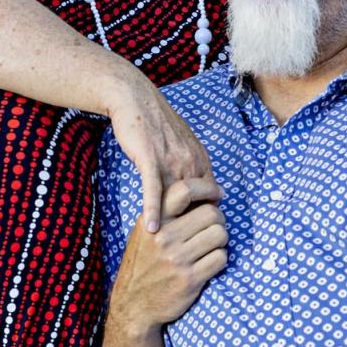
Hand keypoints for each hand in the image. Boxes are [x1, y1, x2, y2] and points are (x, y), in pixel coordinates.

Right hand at [106, 75, 213, 233]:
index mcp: (199, 158)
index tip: (198, 231)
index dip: (205, 214)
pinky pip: (153, 189)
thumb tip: (200, 185)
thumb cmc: (155, 122)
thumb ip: (191, 164)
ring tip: (171, 249)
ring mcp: (170, 161)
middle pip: (198, 202)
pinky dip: (153, 209)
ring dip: (175, 225)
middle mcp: (190, 162)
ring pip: (178, 200)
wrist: (136, 97)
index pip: (210, 194)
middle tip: (188, 247)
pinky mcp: (150, 159)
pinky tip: (151, 228)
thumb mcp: (181, 143)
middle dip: (193, 226)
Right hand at [109, 177, 227, 332]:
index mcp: (152, 222)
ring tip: (210, 247)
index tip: (217, 194)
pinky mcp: (190, 279)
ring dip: (220, 241)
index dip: (207, 188)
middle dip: (218, 221)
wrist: (133, 306)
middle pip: (211, 213)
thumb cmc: (143, 265)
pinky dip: (219, 260)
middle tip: (213, 229)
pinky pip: (221, 258)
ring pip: (220, 235)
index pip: (184, 190)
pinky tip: (208, 264)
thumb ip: (164, 215)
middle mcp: (164, 237)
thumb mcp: (143, 234)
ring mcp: (177, 259)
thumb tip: (201, 196)